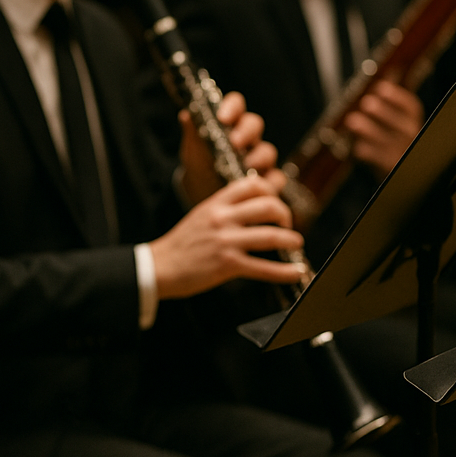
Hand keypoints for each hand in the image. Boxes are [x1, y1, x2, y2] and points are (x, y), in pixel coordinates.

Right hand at [149, 175, 305, 299]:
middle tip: (288, 225)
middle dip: (286, 215)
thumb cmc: (180, 245)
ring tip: (296, 244)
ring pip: (271, 236)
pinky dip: (284, 271)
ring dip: (291, 240)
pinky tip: (295, 272)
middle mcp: (222, 218)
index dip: (271, 191)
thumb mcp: (200, 215)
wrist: (158, 266)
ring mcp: (226, 241)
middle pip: (268, 206)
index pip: (251, 184)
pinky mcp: (227, 264)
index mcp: (216, 203)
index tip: (275, 202)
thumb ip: (224, 209)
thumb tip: (251, 211)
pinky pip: (263, 267)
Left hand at [177, 90, 278, 204]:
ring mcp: (260, 159)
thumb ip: (192, 136)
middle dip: (246, 131)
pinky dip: (271, 181)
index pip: (236, 106)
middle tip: (234, 142)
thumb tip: (186, 116)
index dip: (232, 108)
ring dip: (259, 156)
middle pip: (254, 124)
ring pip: (268, 150)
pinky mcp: (268, 180)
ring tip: (247, 165)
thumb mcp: (192, 154)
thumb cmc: (200, 171)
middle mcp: (247, 139)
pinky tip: (262, 186)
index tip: (222, 118)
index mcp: (229, 126)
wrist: (204, 201)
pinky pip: (276, 178)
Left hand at [344, 81, 422, 177]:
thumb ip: (393, 99)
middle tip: (367, 103)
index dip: (397, 98)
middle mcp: (413, 139)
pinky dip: (365, 152)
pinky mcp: (389, 170)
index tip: (380, 88)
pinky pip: (377, 160)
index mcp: (415, 123)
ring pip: (387, 143)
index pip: (412, 108)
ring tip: (352, 120)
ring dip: (369, 131)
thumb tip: (390, 71)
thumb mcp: (398, 120)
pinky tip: (356, 147)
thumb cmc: (395, 141)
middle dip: (384, 114)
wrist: (400, 176)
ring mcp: (402, 156)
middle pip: (403, 126)